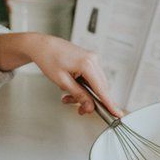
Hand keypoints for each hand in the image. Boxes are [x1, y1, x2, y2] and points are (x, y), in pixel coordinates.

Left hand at [0, 32, 120, 115]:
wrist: (43, 45)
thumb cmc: (49, 59)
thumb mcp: (62, 81)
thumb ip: (78, 95)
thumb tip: (89, 106)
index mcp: (87, 63)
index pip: (102, 89)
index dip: (109, 103)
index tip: (117, 113)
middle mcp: (94, 60)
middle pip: (101, 87)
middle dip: (91, 101)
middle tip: (81, 110)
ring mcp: (93, 59)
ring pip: (96, 84)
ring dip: (86, 94)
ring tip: (69, 98)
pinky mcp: (90, 60)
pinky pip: (92, 78)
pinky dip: (84, 86)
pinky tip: (73, 89)